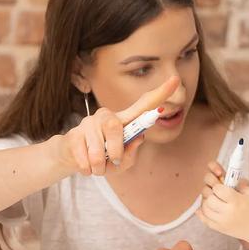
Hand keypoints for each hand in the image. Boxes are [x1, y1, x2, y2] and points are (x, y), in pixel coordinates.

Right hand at [52, 76, 179, 176]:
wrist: (73, 160)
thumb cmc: (103, 159)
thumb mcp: (121, 163)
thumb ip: (131, 154)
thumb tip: (138, 138)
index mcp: (124, 121)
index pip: (144, 105)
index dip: (160, 93)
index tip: (175, 79)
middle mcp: (107, 116)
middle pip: (114, 127)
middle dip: (115, 150)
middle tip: (115, 161)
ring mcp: (88, 122)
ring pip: (98, 149)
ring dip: (100, 166)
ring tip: (98, 168)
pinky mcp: (74, 134)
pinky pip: (84, 157)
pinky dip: (88, 169)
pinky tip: (87, 166)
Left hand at [199, 164, 248, 240]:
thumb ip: (241, 183)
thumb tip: (229, 177)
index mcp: (237, 201)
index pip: (218, 189)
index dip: (218, 185)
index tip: (222, 186)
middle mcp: (228, 213)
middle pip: (209, 198)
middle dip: (211, 192)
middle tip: (216, 192)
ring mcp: (222, 222)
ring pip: (204, 208)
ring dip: (206, 201)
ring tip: (213, 199)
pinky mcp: (220, 229)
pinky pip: (204, 220)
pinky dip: (202, 212)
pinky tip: (206, 207)